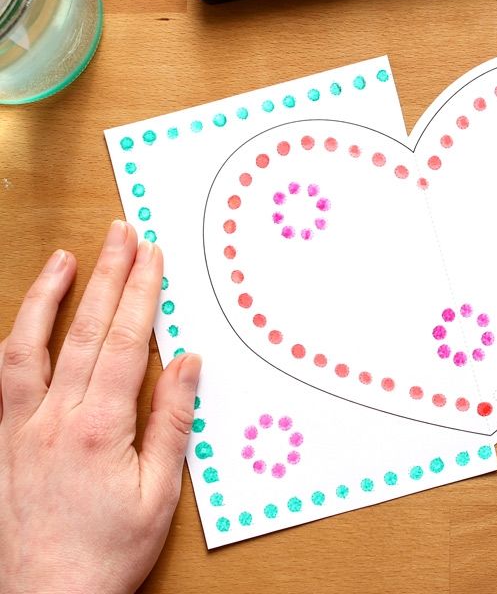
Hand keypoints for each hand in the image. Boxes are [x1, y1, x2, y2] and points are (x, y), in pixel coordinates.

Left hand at [0, 222, 200, 593]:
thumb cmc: (107, 554)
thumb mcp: (159, 495)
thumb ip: (172, 422)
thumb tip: (187, 363)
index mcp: (97, 430)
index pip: (123, 342)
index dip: (140, 293)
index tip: (152, 256)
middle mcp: (52, 419)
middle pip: (84, 330)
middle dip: (107, 275)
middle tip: (122, 234)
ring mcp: (20, 428)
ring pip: (31, 345)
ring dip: (50, 296)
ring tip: (66, 257)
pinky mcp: (3, 441)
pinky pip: (4, 378)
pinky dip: (16, 339)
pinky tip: (26, 319)